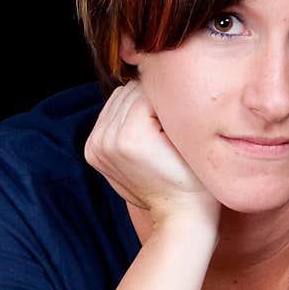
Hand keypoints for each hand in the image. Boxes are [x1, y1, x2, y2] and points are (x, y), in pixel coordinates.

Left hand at [84, 79, 220, 231]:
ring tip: (157, 126)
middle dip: (151, 99)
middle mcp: (107, 140)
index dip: (170, 96)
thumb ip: (171, 105)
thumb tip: (159, 75)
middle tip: (170, 119)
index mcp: (130, 136)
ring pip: (118, 99)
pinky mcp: (92, 150)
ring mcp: (96, 146)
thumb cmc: (196, 177)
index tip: (182, 111)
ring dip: (137, 105)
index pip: (148, 88)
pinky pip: (109, 114)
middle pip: (129, 91)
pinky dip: (125, 116)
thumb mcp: (191, 138)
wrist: (180, 214)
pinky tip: (143, 133)